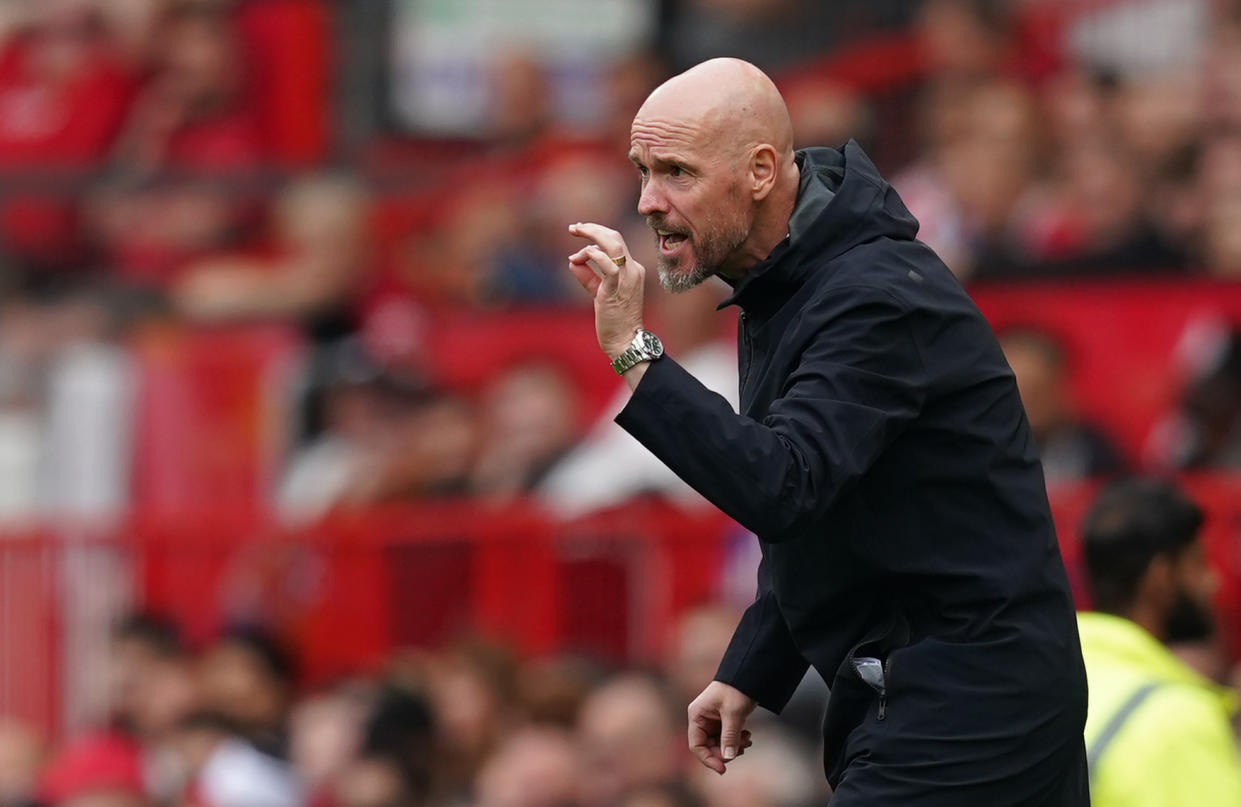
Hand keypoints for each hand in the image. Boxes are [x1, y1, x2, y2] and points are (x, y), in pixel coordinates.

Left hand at [566, 222, 644, 358]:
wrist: (625, 341)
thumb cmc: (613, 319)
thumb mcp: (599, 292)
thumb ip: (587, 276)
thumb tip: (572, 260)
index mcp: (632, 269)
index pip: (615, 242)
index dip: (596, 233)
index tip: (579, 231)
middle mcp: (633, 270)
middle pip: (615, 237)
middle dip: (592, 228)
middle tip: (573, 227)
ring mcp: (628, 279)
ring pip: (613, 245)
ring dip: (592, 235)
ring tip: (575, 232)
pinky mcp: (617, 289)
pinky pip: (609, 266)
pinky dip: (594, 256)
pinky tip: (581, 255)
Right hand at [687, 681, 755, 774]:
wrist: (749, 675)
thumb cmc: (737, 689)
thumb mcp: (734, 713)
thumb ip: (729, 736)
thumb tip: (728, 758)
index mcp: (697, 715)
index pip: (696, 745)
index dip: (708, 759)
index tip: (723, 769)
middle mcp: (702, 719)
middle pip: (708, 747)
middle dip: (725, 752)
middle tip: (742, 749)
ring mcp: (712, 721)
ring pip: (719, 744)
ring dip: (733, 747)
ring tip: (747, 740)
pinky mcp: (722, 721)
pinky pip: (726, 738)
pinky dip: (736, 741)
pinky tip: (747, 736)